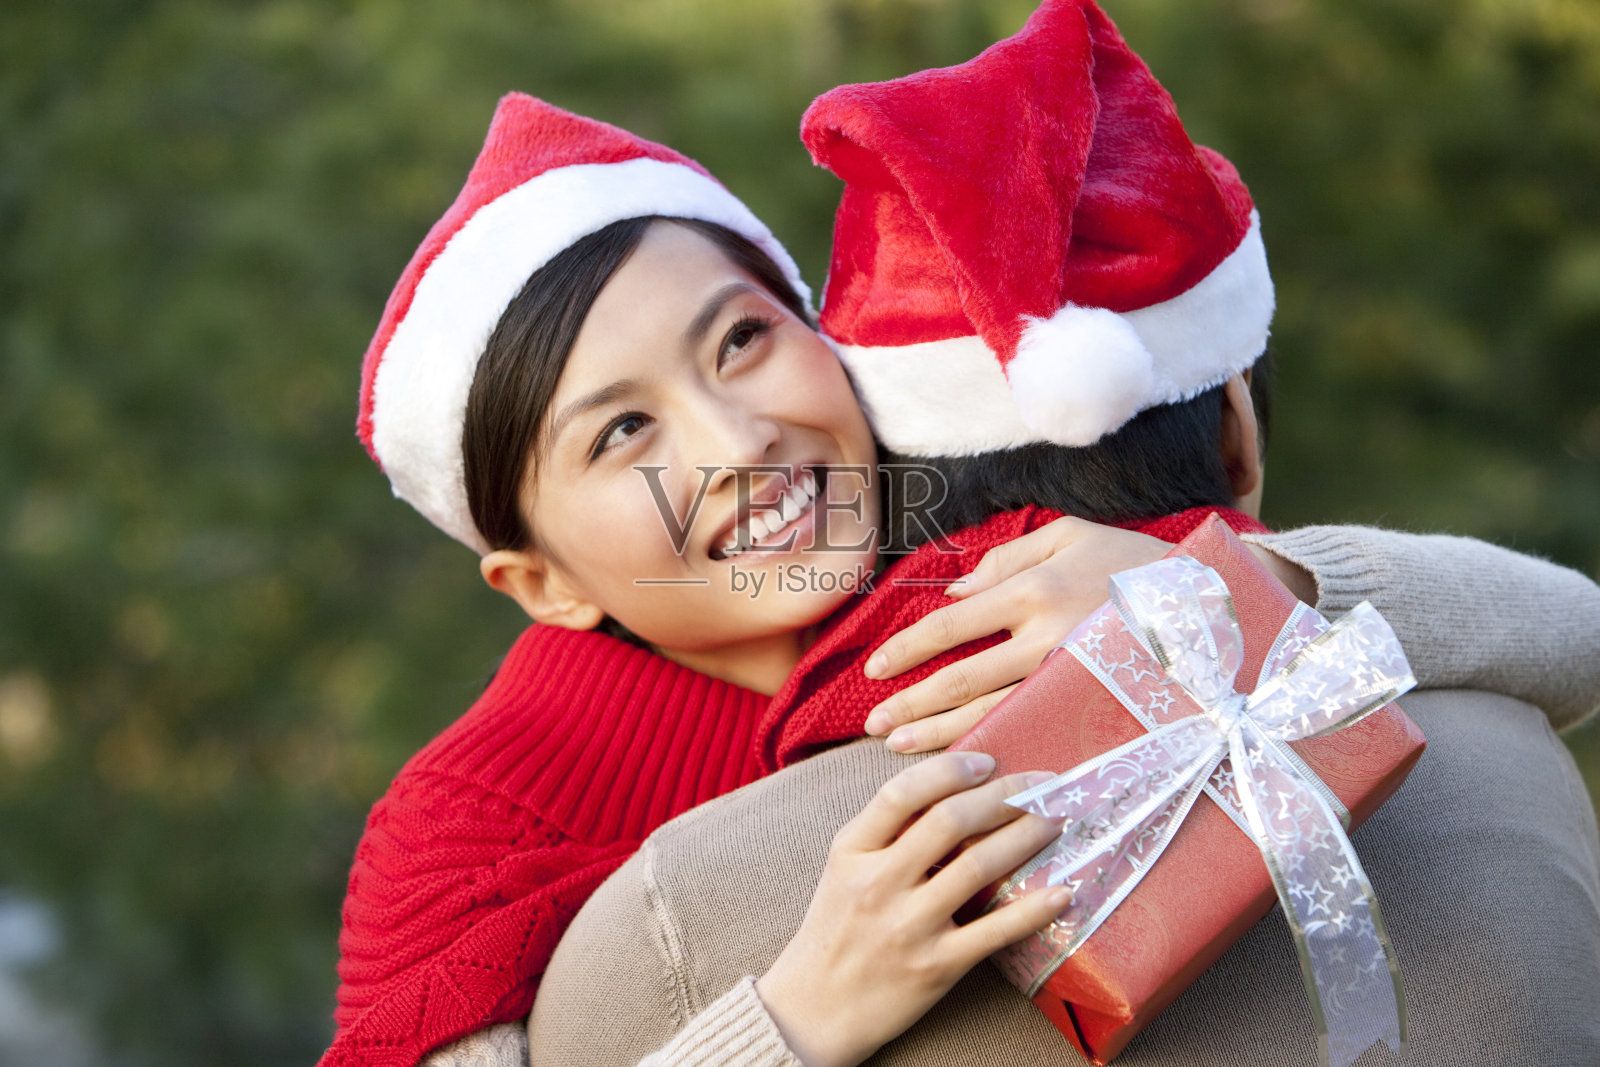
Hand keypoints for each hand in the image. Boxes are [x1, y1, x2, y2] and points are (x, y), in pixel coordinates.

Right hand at [755, 752, 1070, 1066]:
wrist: (814, 1009)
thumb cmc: (836, 929)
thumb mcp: (844, 869)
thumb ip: (886, 831)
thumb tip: (951, 789)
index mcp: (852, 851)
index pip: (901, 793)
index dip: (950, 770)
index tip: (987, 760)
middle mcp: (878, 884)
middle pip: (950, 821)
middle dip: (1004, 795)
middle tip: (1041, 785)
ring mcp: (908, 927)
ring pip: (978, 867)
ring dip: (1026, 836)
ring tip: (1056, 819)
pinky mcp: (936, 967)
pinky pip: (995, 931)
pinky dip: (1033, 909)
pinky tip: (1063, 891)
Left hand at [861, 517, 1169, 752]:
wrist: (1213, 598)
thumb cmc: (1133, 560)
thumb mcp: (1070, 535)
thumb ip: (1006, 558)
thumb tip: (952, 593)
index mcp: (1033, 591)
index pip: (950, 626)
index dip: (907, 650)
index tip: (875, 669)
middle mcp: (1045, 638)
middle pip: (961, 680)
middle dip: (911, 704)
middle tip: (873, 726)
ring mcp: (1070, 679)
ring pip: (992, 713)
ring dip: (940, 734)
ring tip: (900, 748)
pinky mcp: (1093, 705)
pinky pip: (1032, 729)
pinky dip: (994, 745)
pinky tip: (965, 761)